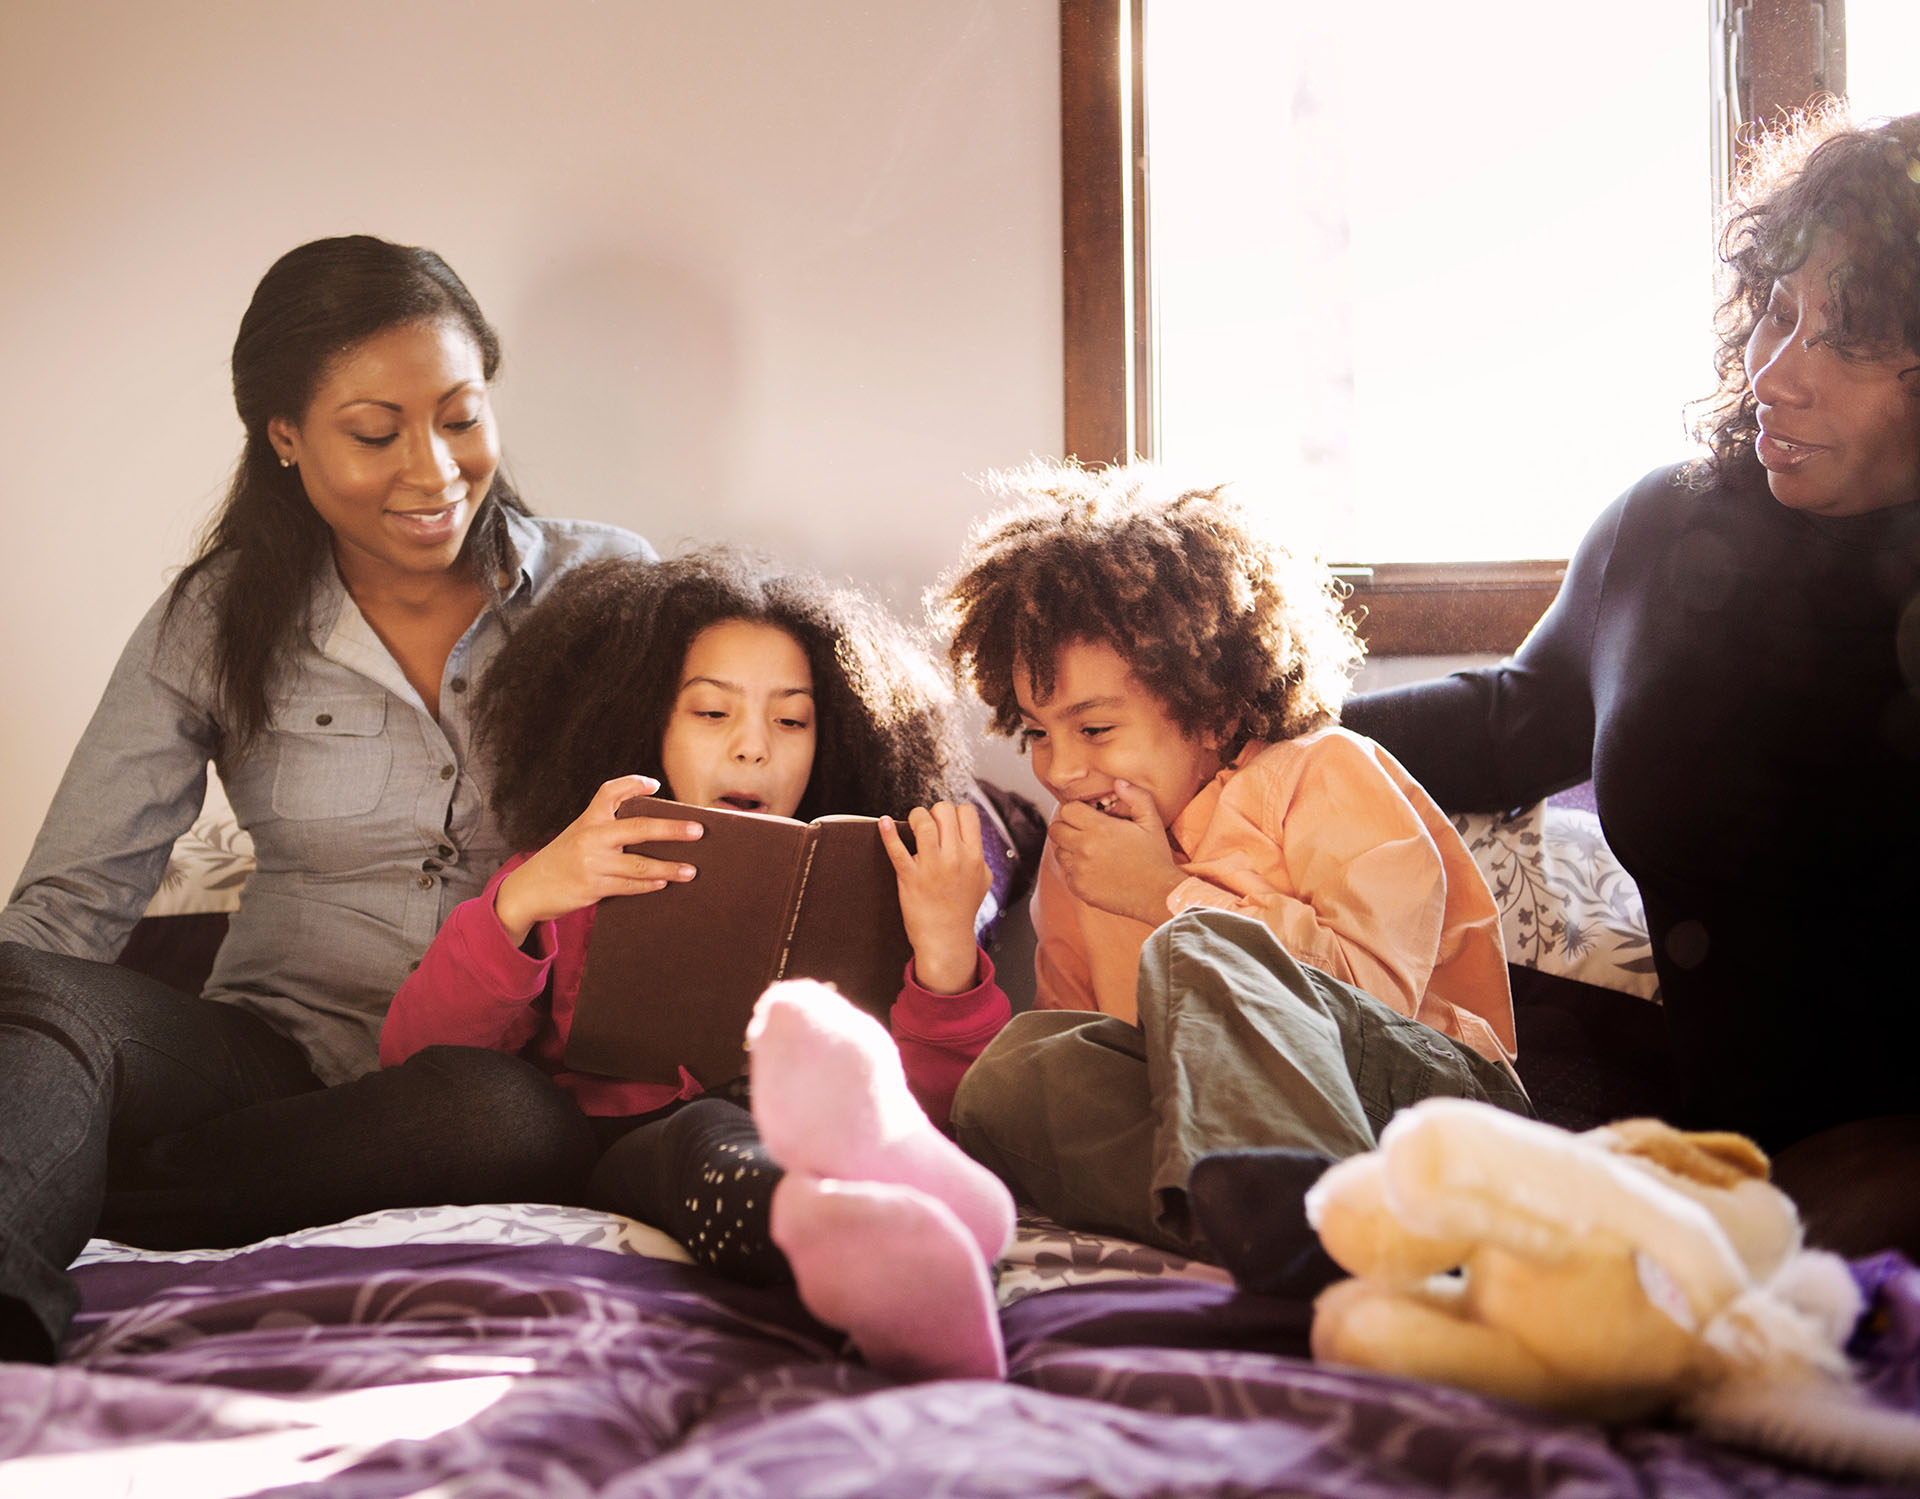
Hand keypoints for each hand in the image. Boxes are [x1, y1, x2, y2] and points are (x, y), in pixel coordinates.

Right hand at [492, 775, 703, 945]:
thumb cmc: (563, 859)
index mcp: (589, 819)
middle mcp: (591, 837)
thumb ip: (608, 825)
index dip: (633, 784)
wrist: (529, 889)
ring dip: (669, 868)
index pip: (610, 791)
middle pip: (638, 828)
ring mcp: (593, 863)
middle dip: (672, 829)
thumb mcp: (579, 833)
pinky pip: (629, 886)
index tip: (655, 785)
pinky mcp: (593, 887)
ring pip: (640, 865)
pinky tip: (664, 883)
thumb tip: (653, 822)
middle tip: (698, 830)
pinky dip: (649, 885)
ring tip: (691, 870)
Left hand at [879, 800, 992, 994]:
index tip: (946, 822)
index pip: (967, 813)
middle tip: (928, 826)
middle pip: (945, 810)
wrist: (946, 938)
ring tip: (912, 826)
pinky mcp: (911, 877)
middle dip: (934, 813)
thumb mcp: (983, 880)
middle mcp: (955, 858)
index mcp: (975, 856)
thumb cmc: (962, 909)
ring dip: (916, 818)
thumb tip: (970, 836)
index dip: (955, 812)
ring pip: (924, 823)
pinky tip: (884, 822)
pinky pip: (897, 849)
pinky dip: (888, 833)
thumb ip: (979, 856)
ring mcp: (932, 867)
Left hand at [1048, 779, 1183, 923]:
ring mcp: (1079, 870)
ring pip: (1058, 851)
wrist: (1158, 895)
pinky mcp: (1079, 888)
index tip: (1087, 816)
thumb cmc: (1155, 857)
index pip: (1067, 810)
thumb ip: (1136, 797)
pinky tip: (1095, 870)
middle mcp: (1084, 848)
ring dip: (1069, 848)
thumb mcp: (1152, 821)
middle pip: (1056, 830)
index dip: (1076, 810)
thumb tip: (1118, 782)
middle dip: (1067, 827)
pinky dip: (1076, 870)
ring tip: (1091, 851)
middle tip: (1084, 832)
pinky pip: (1066, 873)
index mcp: (1099, 828)